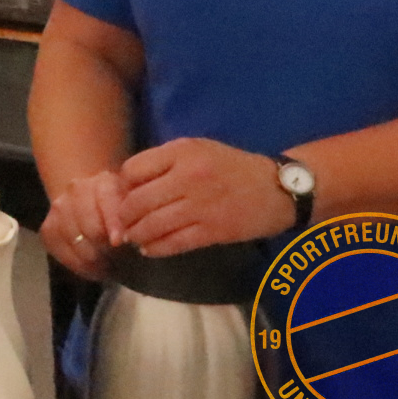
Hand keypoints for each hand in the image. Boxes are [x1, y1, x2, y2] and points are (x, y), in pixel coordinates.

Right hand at [41, 169, 128, 279]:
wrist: (88, 203)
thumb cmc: (119, 211)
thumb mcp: (132, 208)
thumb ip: (134, 219)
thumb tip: (131, 240)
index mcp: (104, 182)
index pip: (106, 201)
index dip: (112, 224)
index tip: (118, 242)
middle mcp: (76, 190)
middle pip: (89, 226)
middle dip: (105, 247)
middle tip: (117, 258)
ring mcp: (58, 208)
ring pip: (75, 242)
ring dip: (92, 258)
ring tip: (105, 264)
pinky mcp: (48, 228)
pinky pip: (61, 251)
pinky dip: (77, 264)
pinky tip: (90, 265)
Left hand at [117, 137, 295, 256]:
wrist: (277, 188)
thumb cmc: (232, 166)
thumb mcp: (196, 149)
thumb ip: (164, 161)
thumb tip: (128, 182)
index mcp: (181, 152)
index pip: (133, 170)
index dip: (122, 185)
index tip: (121, 195)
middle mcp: (187, 177)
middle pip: (138, 201)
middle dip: (123, 216)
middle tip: (120, 223)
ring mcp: (200, 206)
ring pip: (153, 225)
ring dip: (136, 234)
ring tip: (133, 237)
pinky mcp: (213, 231)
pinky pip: (175, 242)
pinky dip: (157, 248)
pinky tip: (149, 249)